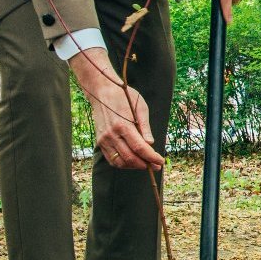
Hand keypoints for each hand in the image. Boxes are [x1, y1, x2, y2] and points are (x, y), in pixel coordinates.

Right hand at [71, 49, 164, 170]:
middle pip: (130, 157)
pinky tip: (133, 162)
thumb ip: (145, 127)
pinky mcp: (100, 142)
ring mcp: (104, 140)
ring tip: (146, 164)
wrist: (102, 92)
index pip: (139, 148)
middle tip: (156, 166)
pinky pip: (111, 159)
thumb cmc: (124, 97)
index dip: (151, 157)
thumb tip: (150, 144)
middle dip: (145, 164)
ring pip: (120, 162)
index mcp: (123, 125)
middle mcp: (111, 135)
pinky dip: (123, 164)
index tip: (161, 161)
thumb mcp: (140, 107)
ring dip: (134, 166)